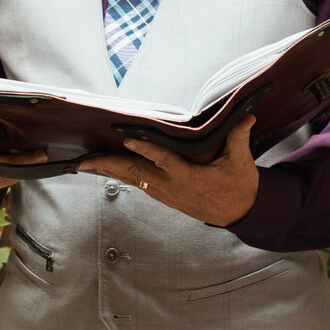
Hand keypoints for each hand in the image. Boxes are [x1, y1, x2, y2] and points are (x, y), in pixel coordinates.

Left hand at [79, 118, 261, 227]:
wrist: (239, 213)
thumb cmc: (239, 186)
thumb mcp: (240, 162)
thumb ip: (238, 138)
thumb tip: (245, 117)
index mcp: (188, 177)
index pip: (163, 160)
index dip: (145, 149)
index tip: (127, 138)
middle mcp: (171, 186)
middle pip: (135, 174)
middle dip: (108, 166)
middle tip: (84, 161)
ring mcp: (165, 192)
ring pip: (132, 179)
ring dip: (109, 171)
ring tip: (86, 163)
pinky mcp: (164, 195)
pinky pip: (137, 183)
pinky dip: (120, 174)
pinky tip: (107, 169)